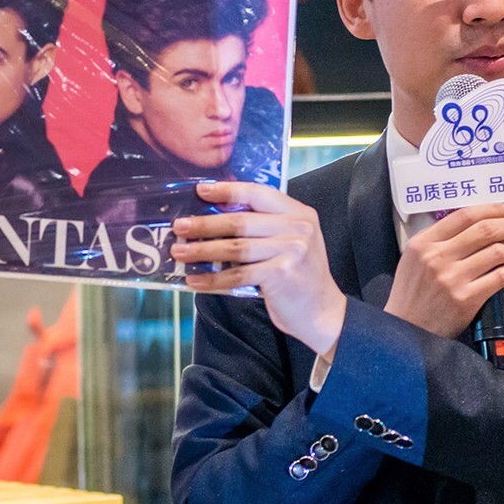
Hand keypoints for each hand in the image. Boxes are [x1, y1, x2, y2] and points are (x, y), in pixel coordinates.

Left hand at [171, 182, 346, 356]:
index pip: (257, 193)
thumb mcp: (292, 242)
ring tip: (180, 252)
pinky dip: (213, 279)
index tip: (200, 190)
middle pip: (241, 221)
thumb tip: (214, 221)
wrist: (323, 312)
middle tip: (180, 226)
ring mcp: (291, 250)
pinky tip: (195, 281)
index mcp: (299, 213)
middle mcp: (298, 227)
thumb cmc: (299, 277)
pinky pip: (238, 275)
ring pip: (235, 247)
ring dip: (202, 251)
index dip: (226, 190)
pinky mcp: (281, 274)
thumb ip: (265, 227)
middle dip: (205, 224)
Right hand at [385, 204, 503, 338]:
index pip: (466, 215)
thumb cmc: (412, 294)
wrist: (405, 330)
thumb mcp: (414, 258)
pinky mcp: (466, 299)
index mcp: (424, 242)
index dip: (495, 209)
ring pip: (499, 252)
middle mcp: (438, 257)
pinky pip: (501, 277)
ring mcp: (453, 278)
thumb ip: (439, 240)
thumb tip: (478, 223)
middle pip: (487, 230)